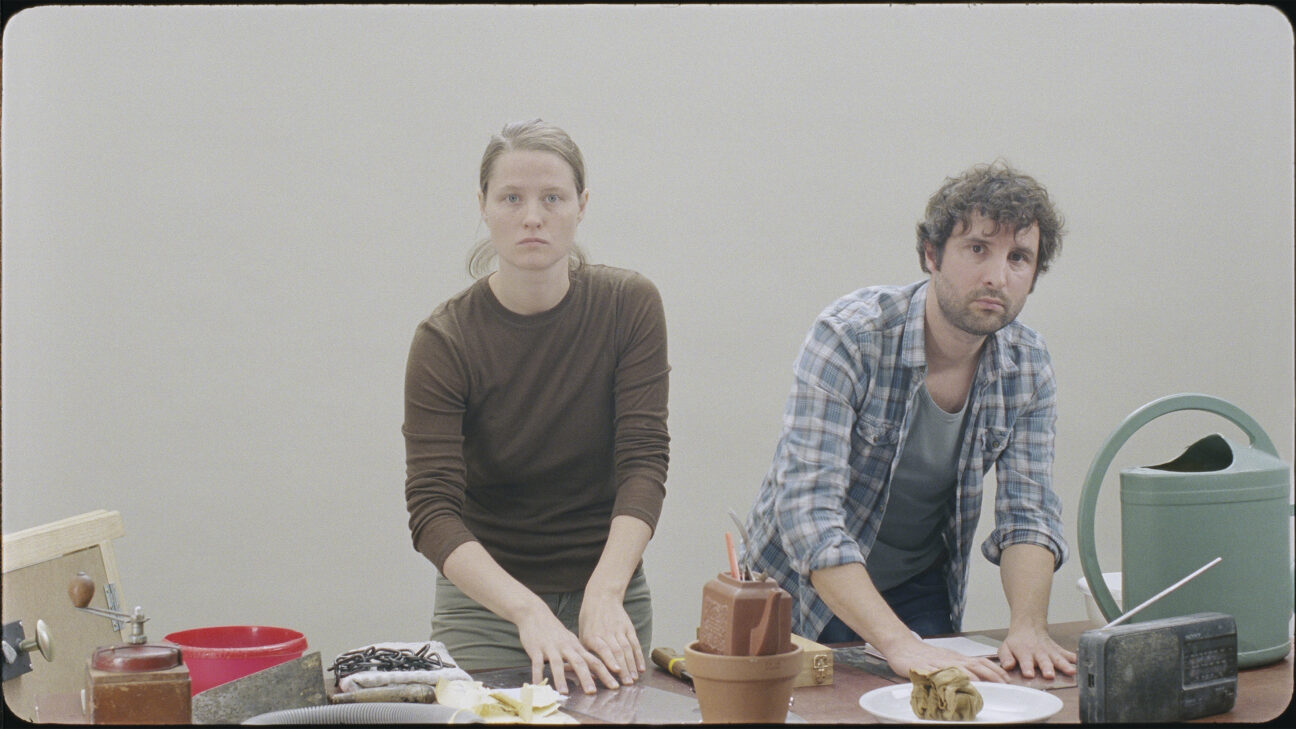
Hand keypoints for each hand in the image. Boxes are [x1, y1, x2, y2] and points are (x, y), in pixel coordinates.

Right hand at [515, 606, 617, 694]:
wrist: (535, 614)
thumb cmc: (554, 631)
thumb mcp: (570, 642)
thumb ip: (579, 658)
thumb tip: (592, 676)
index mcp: (576, 647)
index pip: (594, 661)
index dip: (605, 672)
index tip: (615, 685)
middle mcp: (566, 647)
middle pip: (579, 663)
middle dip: (587, 678)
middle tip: (593, 693)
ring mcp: (551, 647)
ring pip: (557, 663)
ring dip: (561, 678)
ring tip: (564, 693)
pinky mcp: (536, 648)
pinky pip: (537, 663)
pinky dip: (537, 674)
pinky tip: (537, 685)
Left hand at [578, 589, 643, 686]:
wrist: (602, 597)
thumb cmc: (589, 621)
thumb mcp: (582, 635)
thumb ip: (584, 654)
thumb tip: (582, 674)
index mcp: (592, 636)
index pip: (602, 649)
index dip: (609, 659)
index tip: (615, 671)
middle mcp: (606, 633)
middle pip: (617, 652)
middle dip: (623, 668)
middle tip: (627, 683)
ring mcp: (619, 630)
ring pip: (627, 649)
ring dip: (631, 665)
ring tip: (634, 678)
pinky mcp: (628, 628)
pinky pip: (635, 643)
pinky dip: (638, 656)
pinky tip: (640, 667)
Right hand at [881, 633, 1011, 682]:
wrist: (901, 646)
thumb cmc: (922, 655)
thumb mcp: (944, 659)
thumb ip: (958, 667)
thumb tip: (976, 677)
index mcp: (956, 657)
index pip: (980, 661)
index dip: (995, 670)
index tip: (1006, 679)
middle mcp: (951, 659)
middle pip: (976, 665)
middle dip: (992, 675)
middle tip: (1004, 685)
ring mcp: (939, 663)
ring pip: (961, 669)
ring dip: (976, 678)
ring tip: (988, 686)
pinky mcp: (926, 668)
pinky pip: (941, 674)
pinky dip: (951, 679)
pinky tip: (958, 684)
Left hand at [998, 625, 1075, 679]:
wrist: (1028, 627)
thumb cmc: (1017, 642)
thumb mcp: (1005, 648)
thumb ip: (1006, 658)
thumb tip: (1008, 666)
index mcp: (1024, 653)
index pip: (1025, 661)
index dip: (1027, 667)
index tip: (1029, 674)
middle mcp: (1038, 652)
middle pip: (1043, 661)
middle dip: (1047, 668)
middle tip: (1049, 675)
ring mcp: (1049, 651)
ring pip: (1057, 658)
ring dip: (1064, 665)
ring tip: (1071, 671)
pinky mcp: (1058, 650)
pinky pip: (1067, 654)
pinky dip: (1074, 658)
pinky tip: (1080, 662)